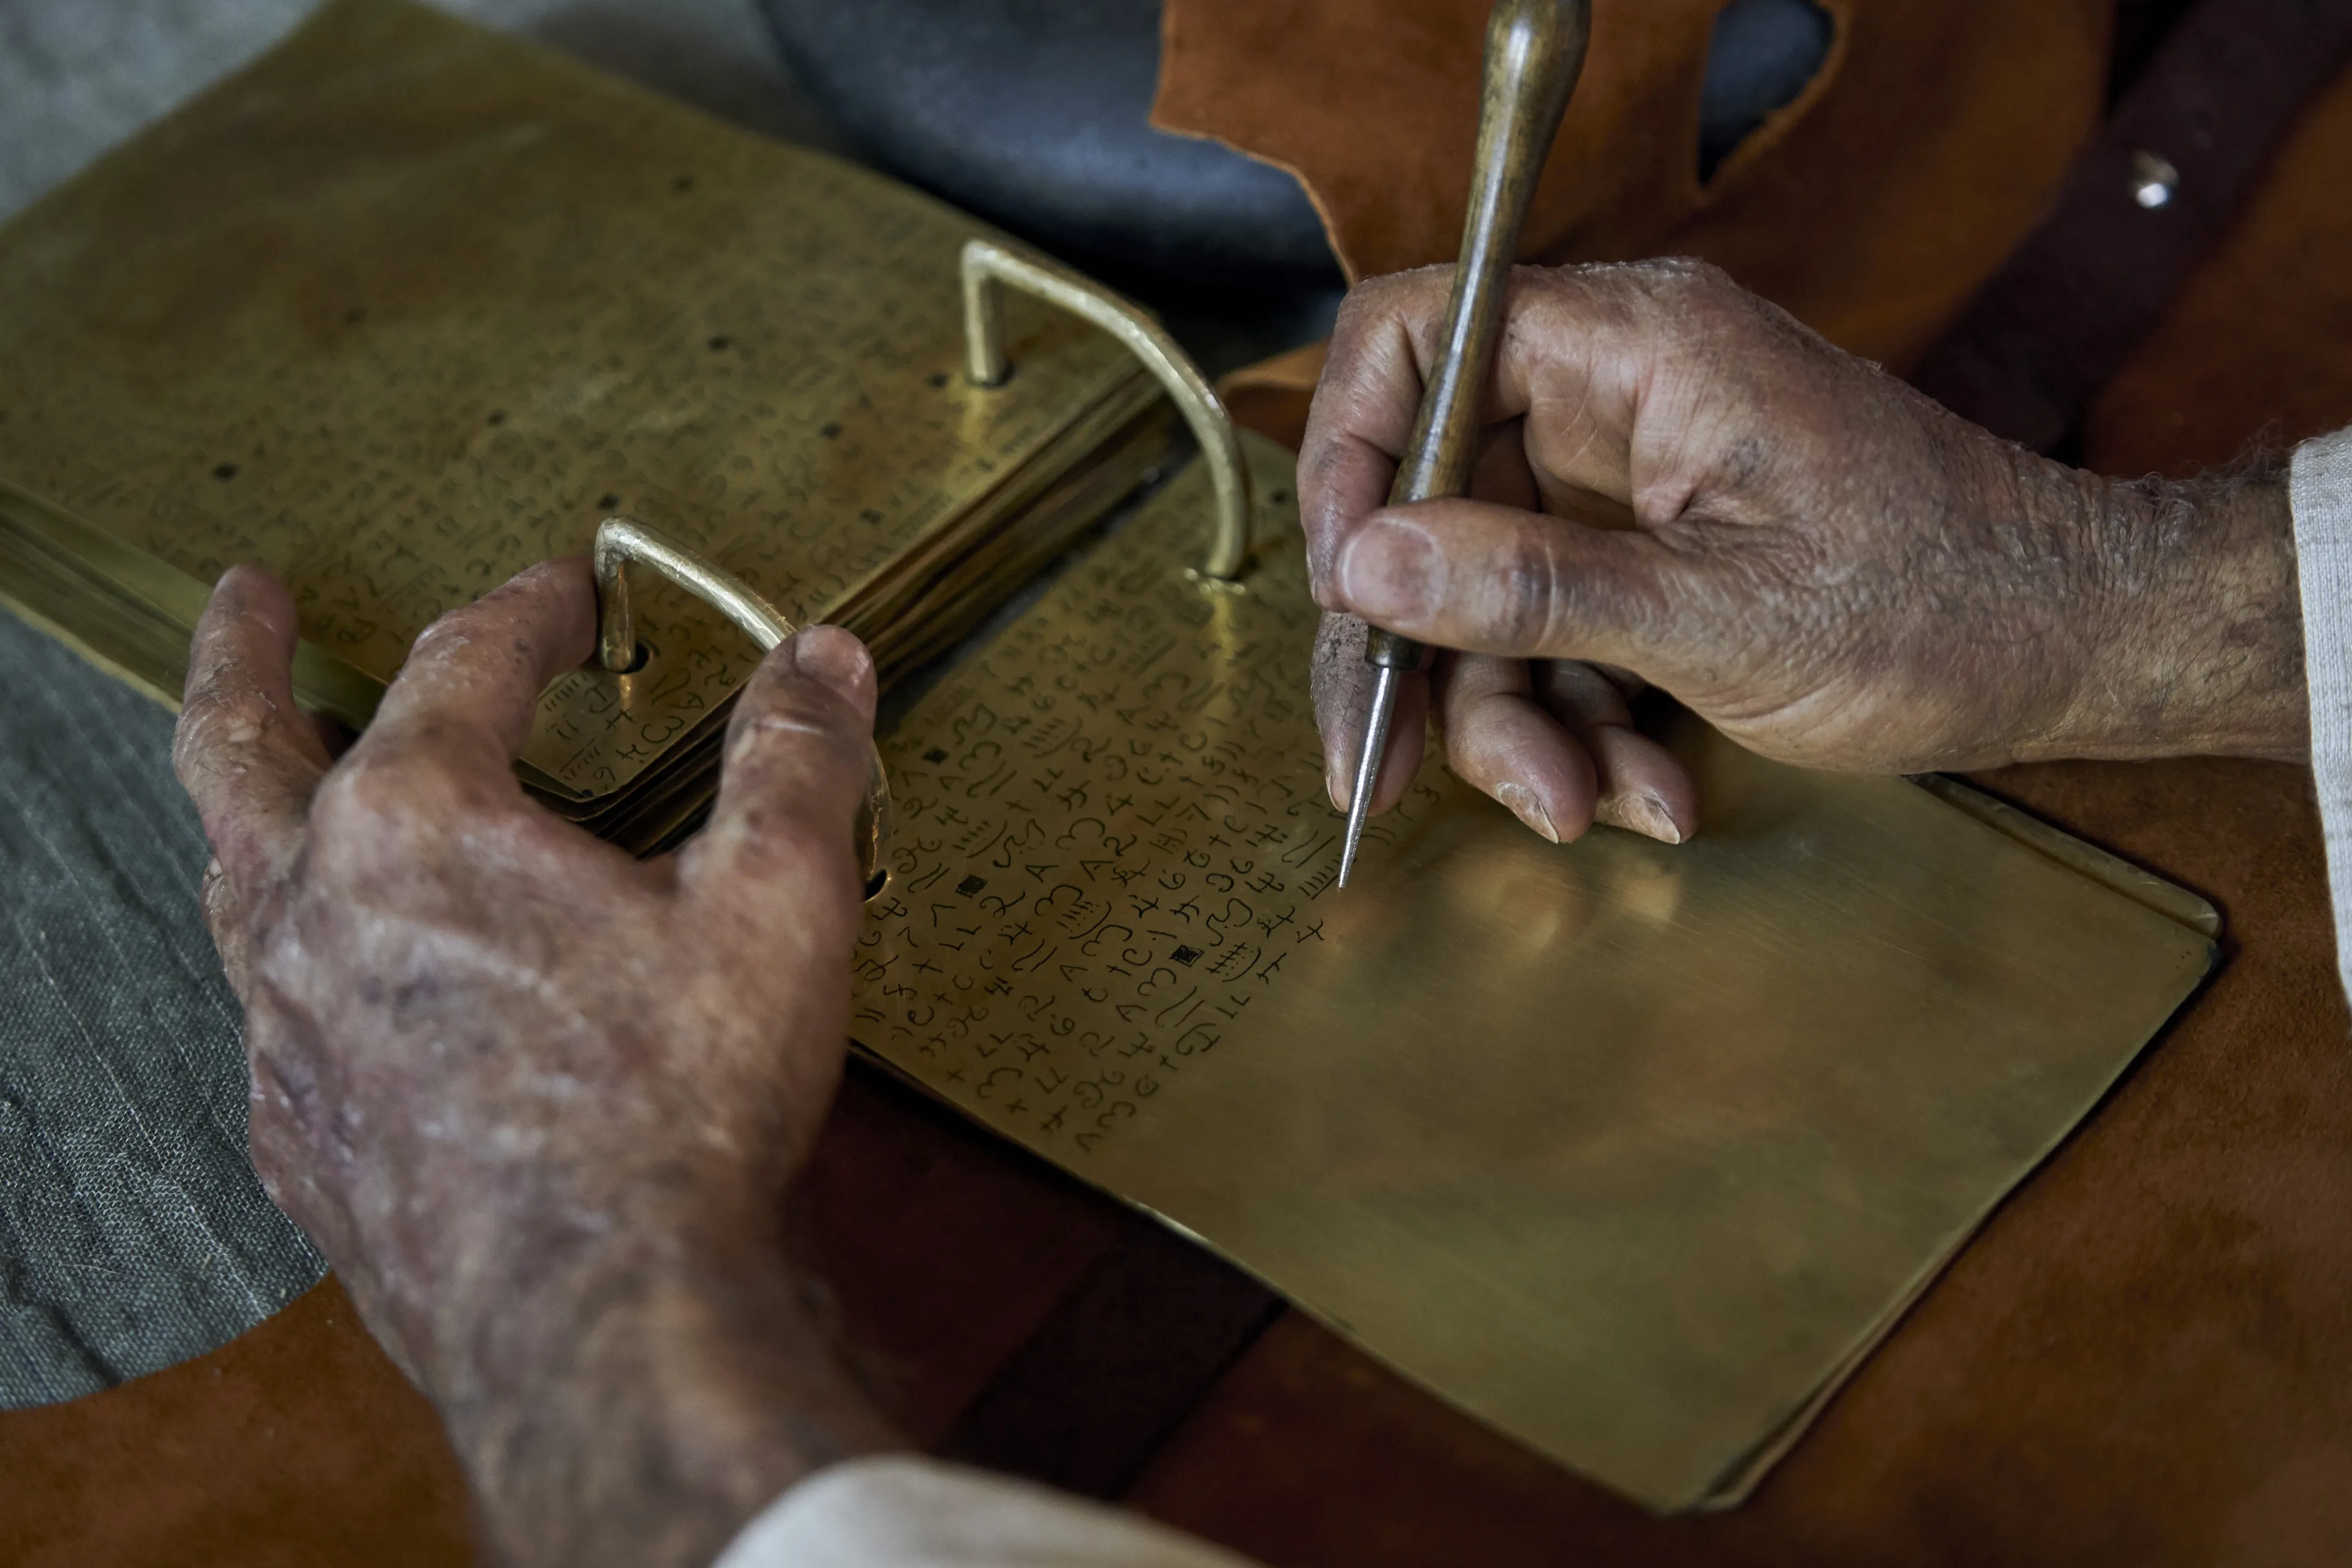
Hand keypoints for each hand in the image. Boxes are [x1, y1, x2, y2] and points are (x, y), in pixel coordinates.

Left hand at [173, 561, 897, 1567]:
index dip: (525, 610)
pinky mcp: (305, 1141)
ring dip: (260, 809)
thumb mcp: (777, 901)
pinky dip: (300, 967)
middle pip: (245, 744)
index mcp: (420, 826)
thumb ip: (796, 760)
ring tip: (284, 785)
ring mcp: (288, 1035)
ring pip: (236, 884)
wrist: (603, 1321)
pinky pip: (270, 1022)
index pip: (464, 663)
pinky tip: (347, 988)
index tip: (562, 595)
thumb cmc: (672, 1117)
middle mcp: (316, 915)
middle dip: (246, 657)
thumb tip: (821, 665)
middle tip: (247, 604)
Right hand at [1303, 260, 2304, 838]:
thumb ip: (1529, 589)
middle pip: (1429, 503)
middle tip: (1378, 773)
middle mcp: (1614, 403)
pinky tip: (1641, 797)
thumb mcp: (1720, 616)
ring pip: (1486, 599)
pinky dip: (1583, 731)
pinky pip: (1557, 642)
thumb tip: (1363, 564)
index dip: (1348, 454)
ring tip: (1579, 809)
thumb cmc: (1941, 601)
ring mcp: (1628, 486)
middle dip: (1411, 654)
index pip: (1417, 337)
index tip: (1344, 585)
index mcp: (1633, 351)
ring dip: (1514, 725)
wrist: (2074, 651)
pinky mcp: (1649, 560)